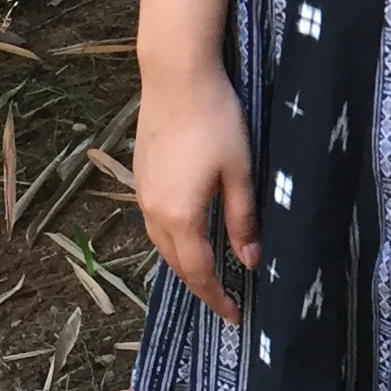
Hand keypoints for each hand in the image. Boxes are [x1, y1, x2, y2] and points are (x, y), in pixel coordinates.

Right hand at [135, 63, 258, 321]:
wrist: (176, 75)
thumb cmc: (216, 119)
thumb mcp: (239, 172)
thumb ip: (242, 220)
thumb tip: (250, 261)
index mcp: (180, 216)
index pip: (199, 272)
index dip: (216, 297)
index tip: (234, 315)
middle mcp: (153, 211)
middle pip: (175, 262)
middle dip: (199, 285)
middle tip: (225, 299)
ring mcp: (142, 193)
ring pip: (161, 243)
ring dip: (184, 262)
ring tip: (208, 272)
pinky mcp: (140, 175)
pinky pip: (154, 221)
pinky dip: (172, 238)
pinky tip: (188, 233)